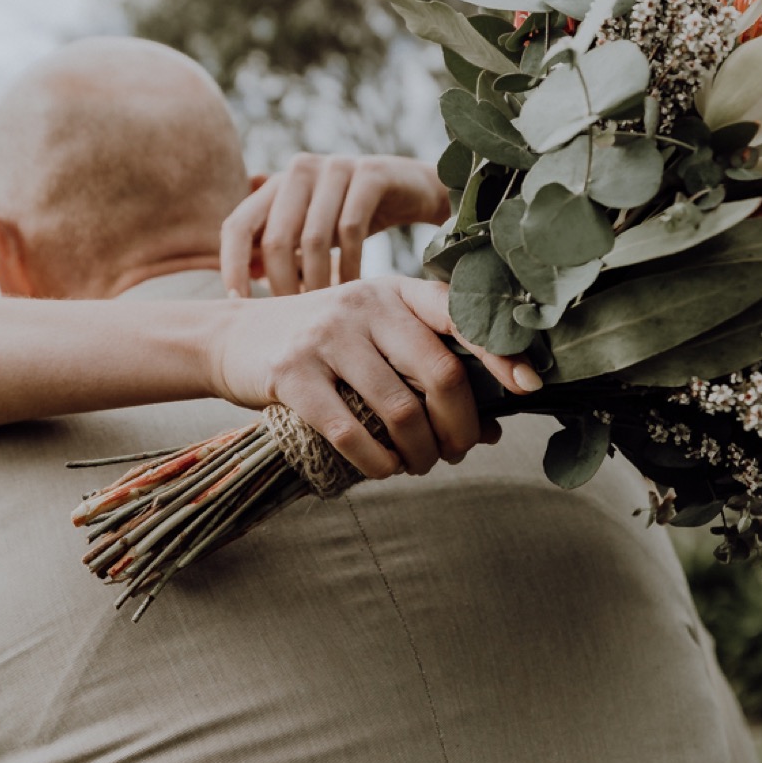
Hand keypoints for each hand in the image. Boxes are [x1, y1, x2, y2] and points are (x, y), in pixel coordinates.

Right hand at [206, 277, 540, 478]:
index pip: (461, 314)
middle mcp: (366, 304)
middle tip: (457, 452)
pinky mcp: (291, 373)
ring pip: (400, 410)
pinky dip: (378, 464)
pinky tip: (383, 471)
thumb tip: (492, 428)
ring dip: (420, 453)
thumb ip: (427, 372)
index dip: (500, 352)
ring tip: (419, 465)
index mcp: (395, 291)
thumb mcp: (374, 340)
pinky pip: (352, 433)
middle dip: (459, 426)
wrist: (232, 338)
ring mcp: (327, 336)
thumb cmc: (322, 346)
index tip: (529, 387)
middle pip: (440, 372)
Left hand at [221, 154, 451, 297]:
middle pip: (276, 238)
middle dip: (282, 285)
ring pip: (314, 238)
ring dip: (317, 281)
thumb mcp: (311, 230)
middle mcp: (299, 170)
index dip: (231, 265)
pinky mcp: (370, 174)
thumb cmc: (353, 218)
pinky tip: (353, 291)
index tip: (238, 304)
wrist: (413, 189)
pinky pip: (351, 230)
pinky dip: (350, 267)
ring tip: (323, 313)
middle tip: (293, 321)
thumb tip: (239, 286)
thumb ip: (277, 248)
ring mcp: (334, 167)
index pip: (237, 225)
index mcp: (276, 185)